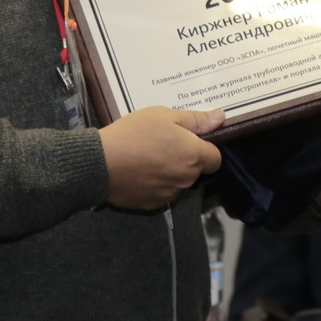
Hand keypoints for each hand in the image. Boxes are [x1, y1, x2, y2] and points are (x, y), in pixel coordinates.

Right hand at [101, 107, 224, 209]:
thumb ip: (195, 119)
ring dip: (170, 172)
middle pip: (196, 170)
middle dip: (185, 159)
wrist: (99, 163)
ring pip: (179, 182)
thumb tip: (221, 118)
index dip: (206, 148)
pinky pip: (162, 193)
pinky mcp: (153, 205)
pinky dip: (155, 184)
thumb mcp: (163, 115)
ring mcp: (169, 194)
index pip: (216, 159)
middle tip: (162, 143)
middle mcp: (186, 179)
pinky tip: (139, 171)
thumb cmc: (132, 134)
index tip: (189, 140)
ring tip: (147, 157)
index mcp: (193, 155)